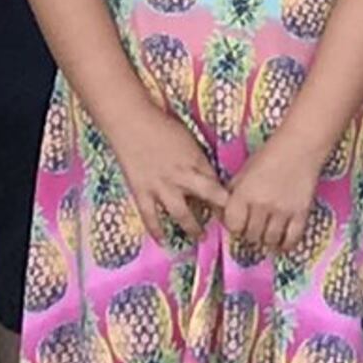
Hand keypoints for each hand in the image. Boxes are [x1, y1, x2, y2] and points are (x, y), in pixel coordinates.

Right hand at [101, 108, 226, 245]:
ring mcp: (161, 186)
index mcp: (195, 160)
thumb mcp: (188, 139)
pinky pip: (150, 216)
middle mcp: (182, 175)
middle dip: (218, 213)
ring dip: (192, 227)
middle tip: (227, 225)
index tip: (231, 207)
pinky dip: (156, 231)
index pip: (216, 183)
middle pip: (207, 198)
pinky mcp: (142, 191)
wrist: (131, 121)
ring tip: (200, 237)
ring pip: (181, 213)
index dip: (225, 197)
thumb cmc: (160, 124)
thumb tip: (206, 175)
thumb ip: (197, 160)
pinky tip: (163, 241)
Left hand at [221, 138, 322, 262]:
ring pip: (270, 241)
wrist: (300, 146)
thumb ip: (231, 194)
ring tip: (269, 229)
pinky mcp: (301, 214)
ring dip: (267, 239)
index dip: (235, 227)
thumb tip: (220, 216)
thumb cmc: (268, 156)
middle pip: (251, 237)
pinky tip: (282, 237)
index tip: (240, 222)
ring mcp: (282, 211)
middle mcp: (261, 205)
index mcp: (243, 194)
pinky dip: (285, 244)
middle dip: (251, 233)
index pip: (233, 226)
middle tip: (256, 225)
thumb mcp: (243, 172)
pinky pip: (291, 241)